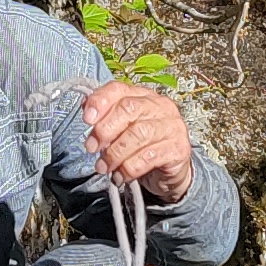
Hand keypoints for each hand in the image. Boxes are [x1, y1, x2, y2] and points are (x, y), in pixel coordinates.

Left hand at [82, 80, 199, 202]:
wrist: (168, 174)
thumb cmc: (142, 148)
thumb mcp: (122, 131)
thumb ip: (106, 119)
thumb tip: (86, 111)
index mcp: (144, 96)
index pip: (119, 89)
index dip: (100, 102)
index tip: (87, 120)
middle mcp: (161, 106)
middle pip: (129, 109)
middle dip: (105, 129)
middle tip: (92, 148)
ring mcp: (172, 127)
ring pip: (138, 134)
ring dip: (115, 153)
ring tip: (104, 167)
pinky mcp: (179, 149)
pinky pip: (149, 157)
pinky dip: (129, 168)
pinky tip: (120, 176)